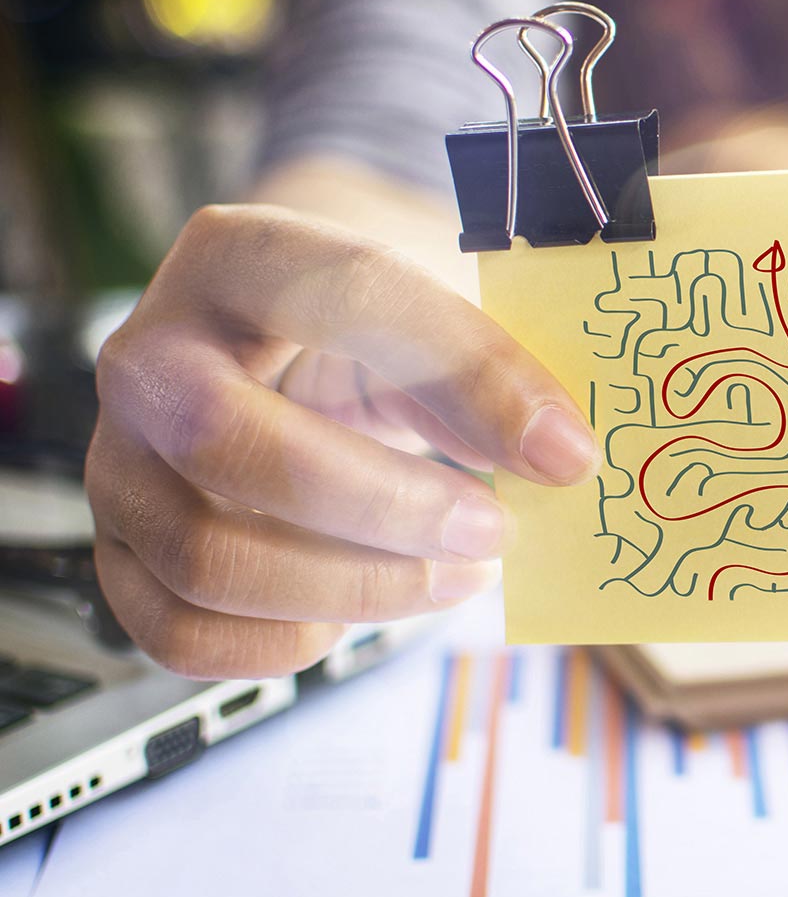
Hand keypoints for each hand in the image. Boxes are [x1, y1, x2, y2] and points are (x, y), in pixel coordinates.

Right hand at [86, 205, 598, 677]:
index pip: (346, 294)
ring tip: (452, 574)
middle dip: (388, 508)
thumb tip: (554, 454)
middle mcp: (149, 353)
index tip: (563, 451)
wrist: (278, 343)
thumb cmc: (371, 327)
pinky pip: (178, 632)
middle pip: (233, 445)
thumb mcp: (435, 310)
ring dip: (356, 587)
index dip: (467, 375)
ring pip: (207, 558)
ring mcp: (114, 458)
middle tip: (492, 532)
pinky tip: (352, 608)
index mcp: (239, 255)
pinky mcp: (114, 550)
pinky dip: (283, 641)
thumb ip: (485, 368)